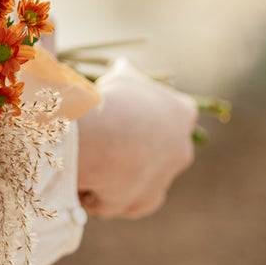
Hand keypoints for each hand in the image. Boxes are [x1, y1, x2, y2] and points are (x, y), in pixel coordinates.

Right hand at [75, 55, 197, 218]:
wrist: (106, 139)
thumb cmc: (114, 99)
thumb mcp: (121, 75)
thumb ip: (125, 73)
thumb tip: (118, 61)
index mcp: (181, 114)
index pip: (178, 113)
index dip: (150, 112)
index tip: (126, 110)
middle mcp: (181, 150)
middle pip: (160, 150)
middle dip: (135, 147)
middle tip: (104, 138)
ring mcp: (164, 179)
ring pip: (141, 179)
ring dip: (119, 175)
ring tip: (87, 161)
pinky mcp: (144, 203)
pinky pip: (123, 202)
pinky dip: (105, 197)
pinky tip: (84, 183)